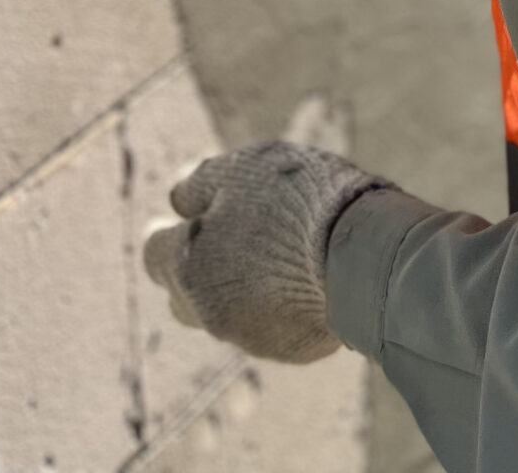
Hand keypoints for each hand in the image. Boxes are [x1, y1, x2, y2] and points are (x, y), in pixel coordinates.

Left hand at [142, 138, 381, 362]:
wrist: (362, 253)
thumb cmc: (295, 201)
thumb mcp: (242, 169)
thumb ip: (200, 183)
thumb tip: (176, 198)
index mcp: (188, 265)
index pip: (155, 255)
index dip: (168, 232)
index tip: (183, 217)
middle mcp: (208, 311)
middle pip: (182, 294)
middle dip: (195, 268)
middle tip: (225, 235)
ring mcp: (248, 336)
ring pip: (222, 313)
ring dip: (233, 287)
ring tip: (268, 253)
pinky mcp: (287, 348)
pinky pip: (267, 323)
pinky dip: (274, 302)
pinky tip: (300, 274)